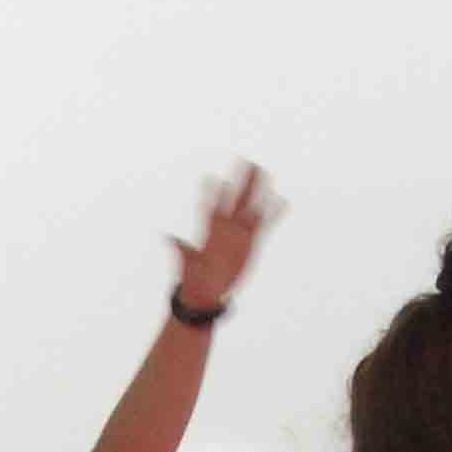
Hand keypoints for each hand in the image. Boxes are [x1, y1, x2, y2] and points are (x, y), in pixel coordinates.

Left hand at [171, 163, 277, 312]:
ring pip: (251, 207)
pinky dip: (273, 213)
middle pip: (235, 199)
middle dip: (242, 181)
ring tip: (265, 172)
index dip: (211, 192)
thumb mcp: (188, 263)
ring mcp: (240, 232)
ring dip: (258, 191)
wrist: (209, 289)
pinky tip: (282, 201)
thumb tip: (169, 237)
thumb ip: (182, 249)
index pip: (211, 206)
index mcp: (210, 229)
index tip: (211, 177)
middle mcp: (226, 226)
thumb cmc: (195, 277)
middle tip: (248, 161)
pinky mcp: (251, 241)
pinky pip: (264, 224)